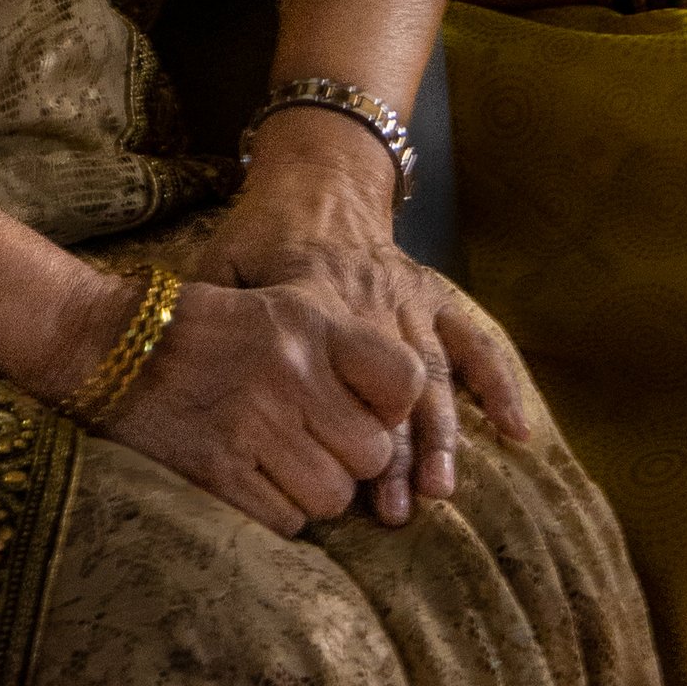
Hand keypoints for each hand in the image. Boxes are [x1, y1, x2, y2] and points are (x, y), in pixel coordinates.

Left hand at [168, 108, 530, 524]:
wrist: (318, 175)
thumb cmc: (261, 234)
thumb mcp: (225, 265)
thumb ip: (210, 315)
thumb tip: (169, 367)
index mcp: (323, 300)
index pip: (347, 375)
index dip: (355, 431)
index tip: (355, 487)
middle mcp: (374, 301)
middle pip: (397, 387)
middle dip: (400, 452)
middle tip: (398, 510)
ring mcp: (409, 299)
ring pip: (437, 373)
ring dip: (444, 435)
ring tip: (440, 490)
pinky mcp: (433, 296)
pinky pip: (475, 339)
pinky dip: (499, 384)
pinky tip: (517, 433)